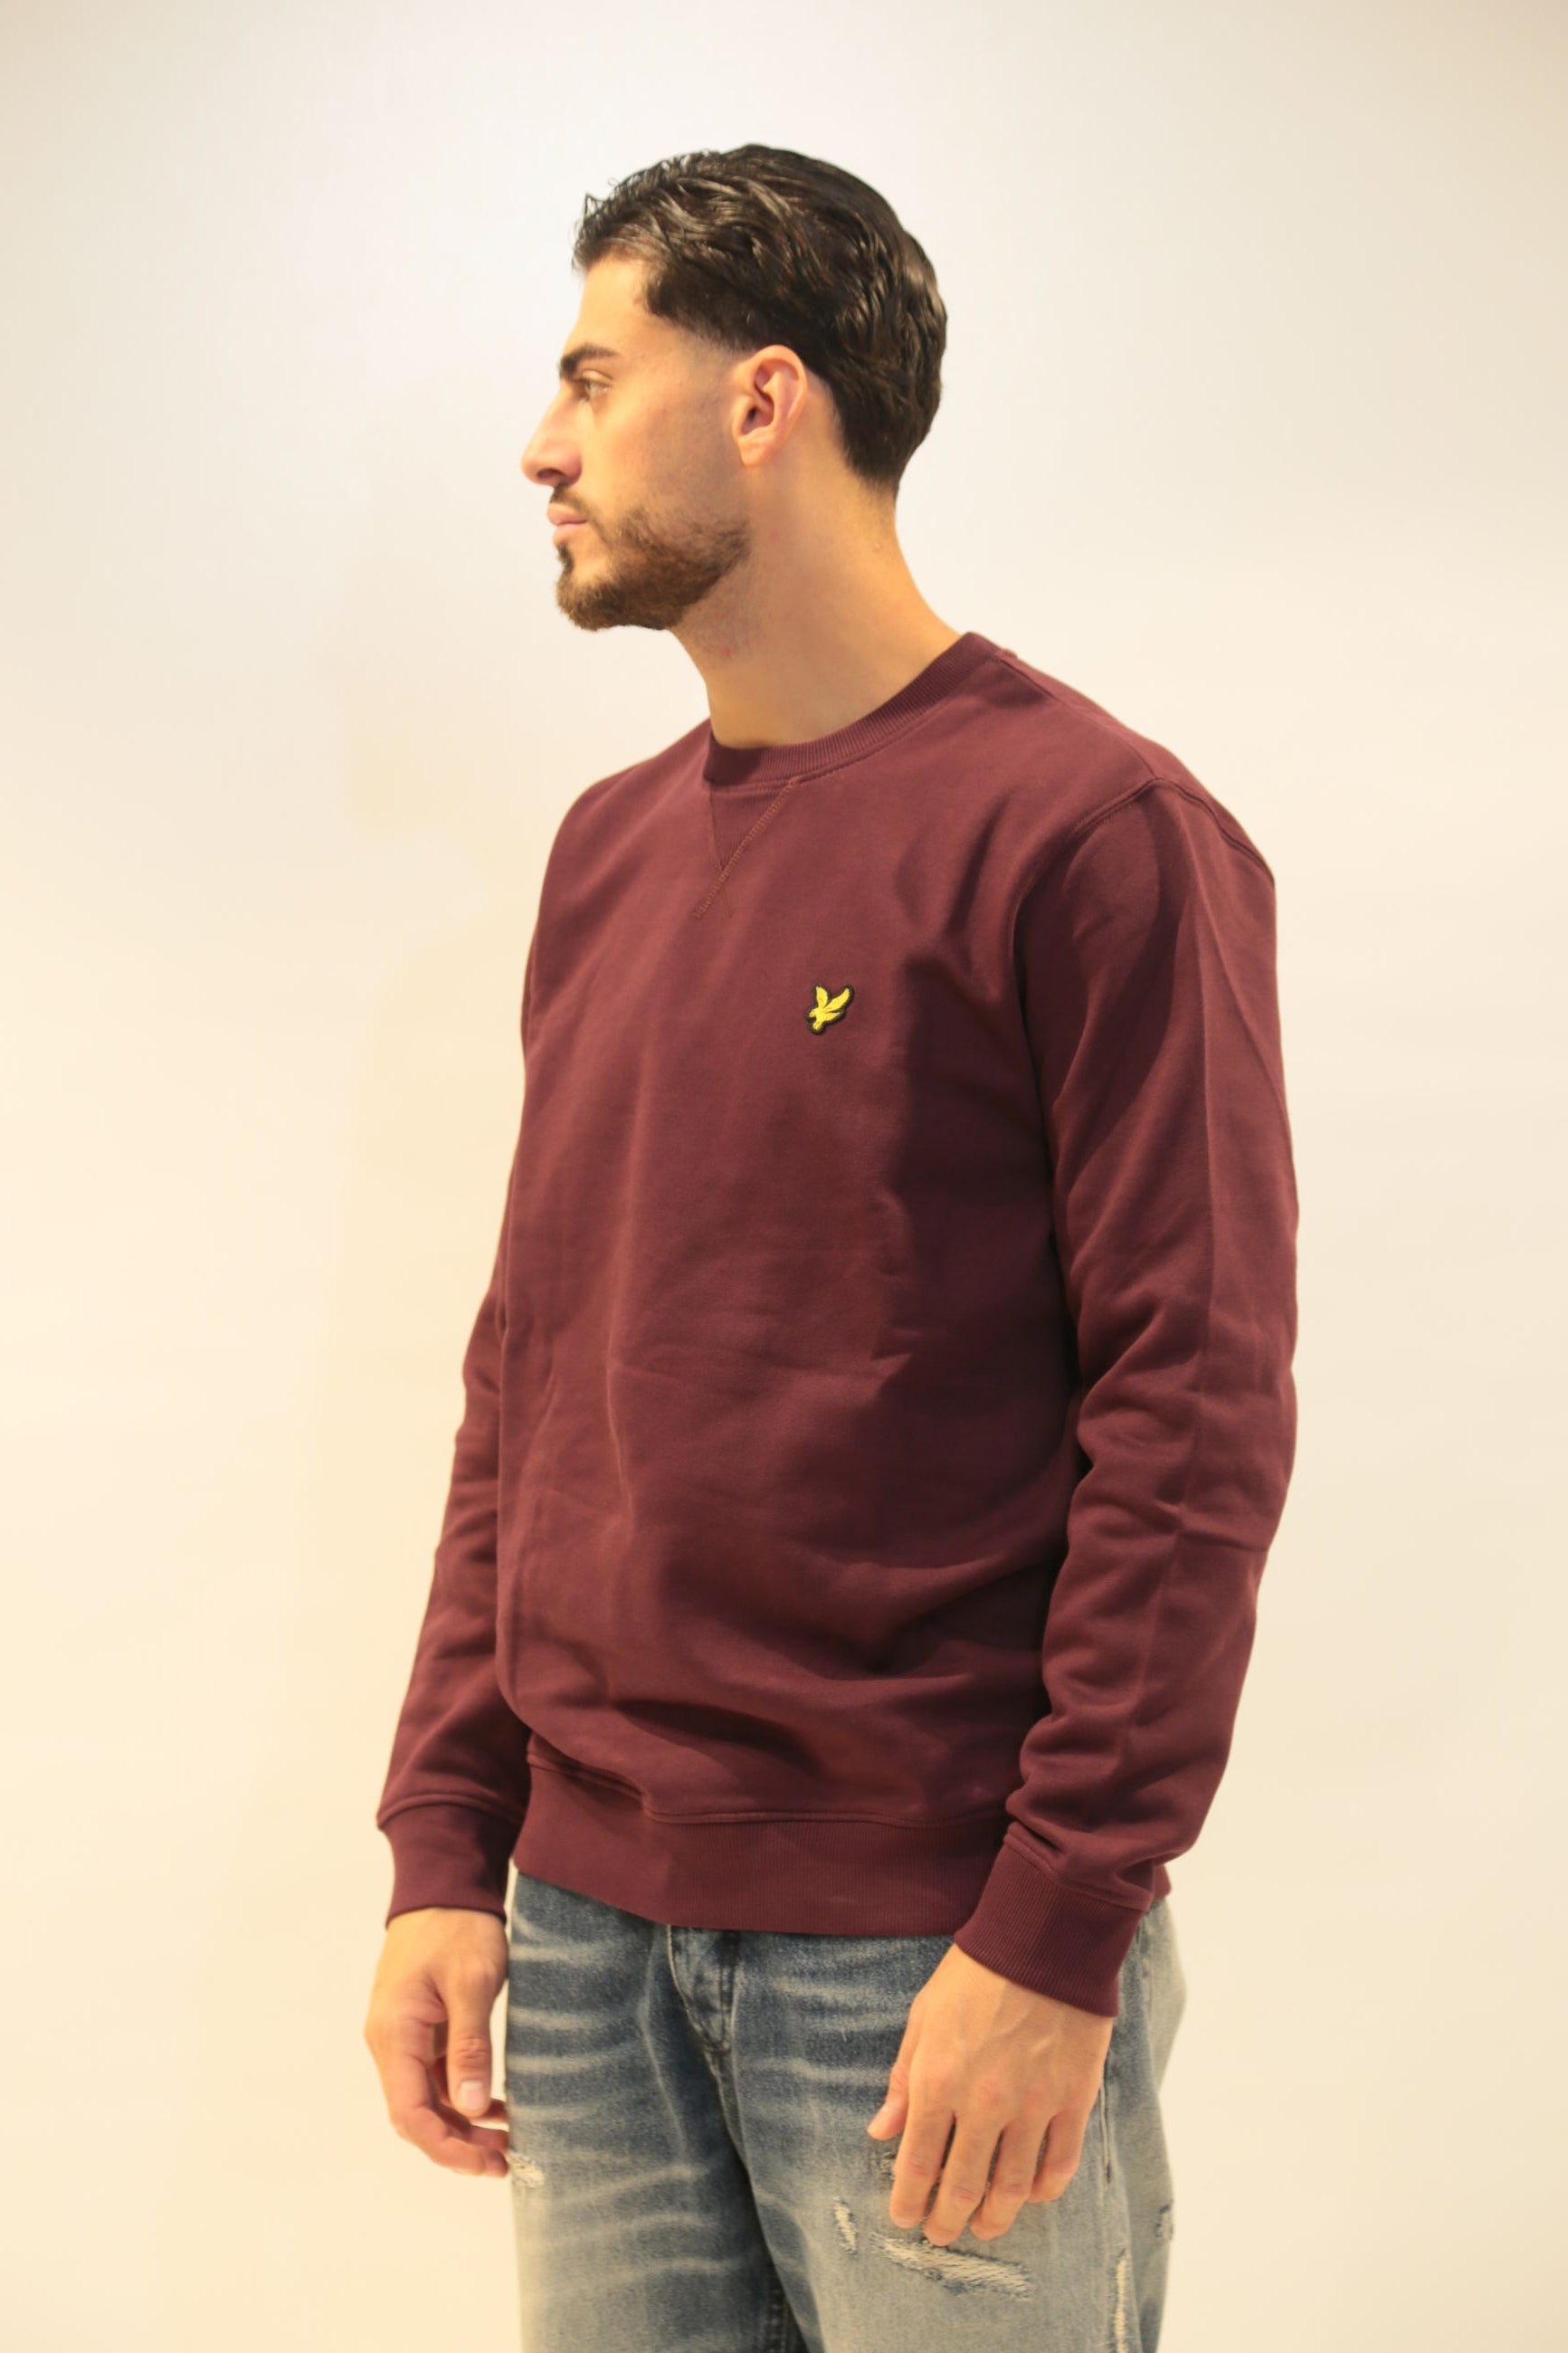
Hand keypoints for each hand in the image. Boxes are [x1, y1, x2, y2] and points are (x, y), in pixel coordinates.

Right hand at [363, 1907, 509, 2177]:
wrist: (444, 1881)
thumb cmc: (457, 1926)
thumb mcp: (471, 1982)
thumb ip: (469, 2046)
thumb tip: (470, 2108)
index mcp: (394, 2034)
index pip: (411, 2114)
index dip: (447, 2148)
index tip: (487, 2165)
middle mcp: (390, 2041)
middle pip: (416, 2114)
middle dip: (457, 2144)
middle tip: (505, 2161)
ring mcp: (403, 2035)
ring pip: (427, 2098)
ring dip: (462, 2124)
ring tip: (508, 2142)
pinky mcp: (420, 2026)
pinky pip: (436, 2075)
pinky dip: (464, 2095)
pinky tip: (497, 2106)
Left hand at [866, 1943, 1112, 2244]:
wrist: (1043, 1939)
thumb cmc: (975, 1974)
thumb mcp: (923, 2018)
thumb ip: (903, 2080)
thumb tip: (882, 2131)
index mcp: (939, 2081)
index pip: (917, 2164)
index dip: (908, 2202)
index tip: (903, 2219)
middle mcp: (984, 2103)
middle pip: (963, 2186)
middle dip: (947, 2221)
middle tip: (940, 2235)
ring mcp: (1033, 2105)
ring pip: (1013, 2188)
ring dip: (995, 2217)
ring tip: (983, 2226)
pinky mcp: (1073, 2100)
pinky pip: (1060, 2164)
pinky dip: (1045, 2191)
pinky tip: (1033, 2196)